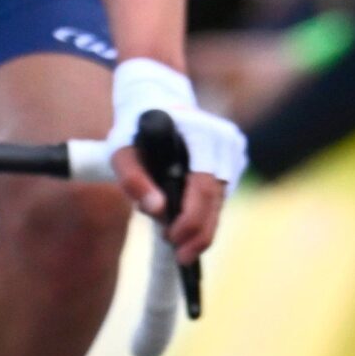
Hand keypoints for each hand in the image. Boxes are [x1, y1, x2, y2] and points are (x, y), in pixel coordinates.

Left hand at [108, 58, 244, 264]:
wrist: (154, 99)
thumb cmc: (134, 128)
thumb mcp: (121, 151)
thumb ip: (133, 179)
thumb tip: (156, 211)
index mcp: (203, 135)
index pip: (204, 188)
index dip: (191, 220)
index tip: (173, 240)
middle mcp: (226, 142)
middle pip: (216, 200)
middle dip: (198, 233)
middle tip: (179, 256)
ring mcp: (233, 150)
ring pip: (220, 200)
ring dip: (200, 223)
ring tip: (176, 239)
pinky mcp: (233, 159)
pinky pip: (219, 193)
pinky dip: (203, 210)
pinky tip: (184, 221)